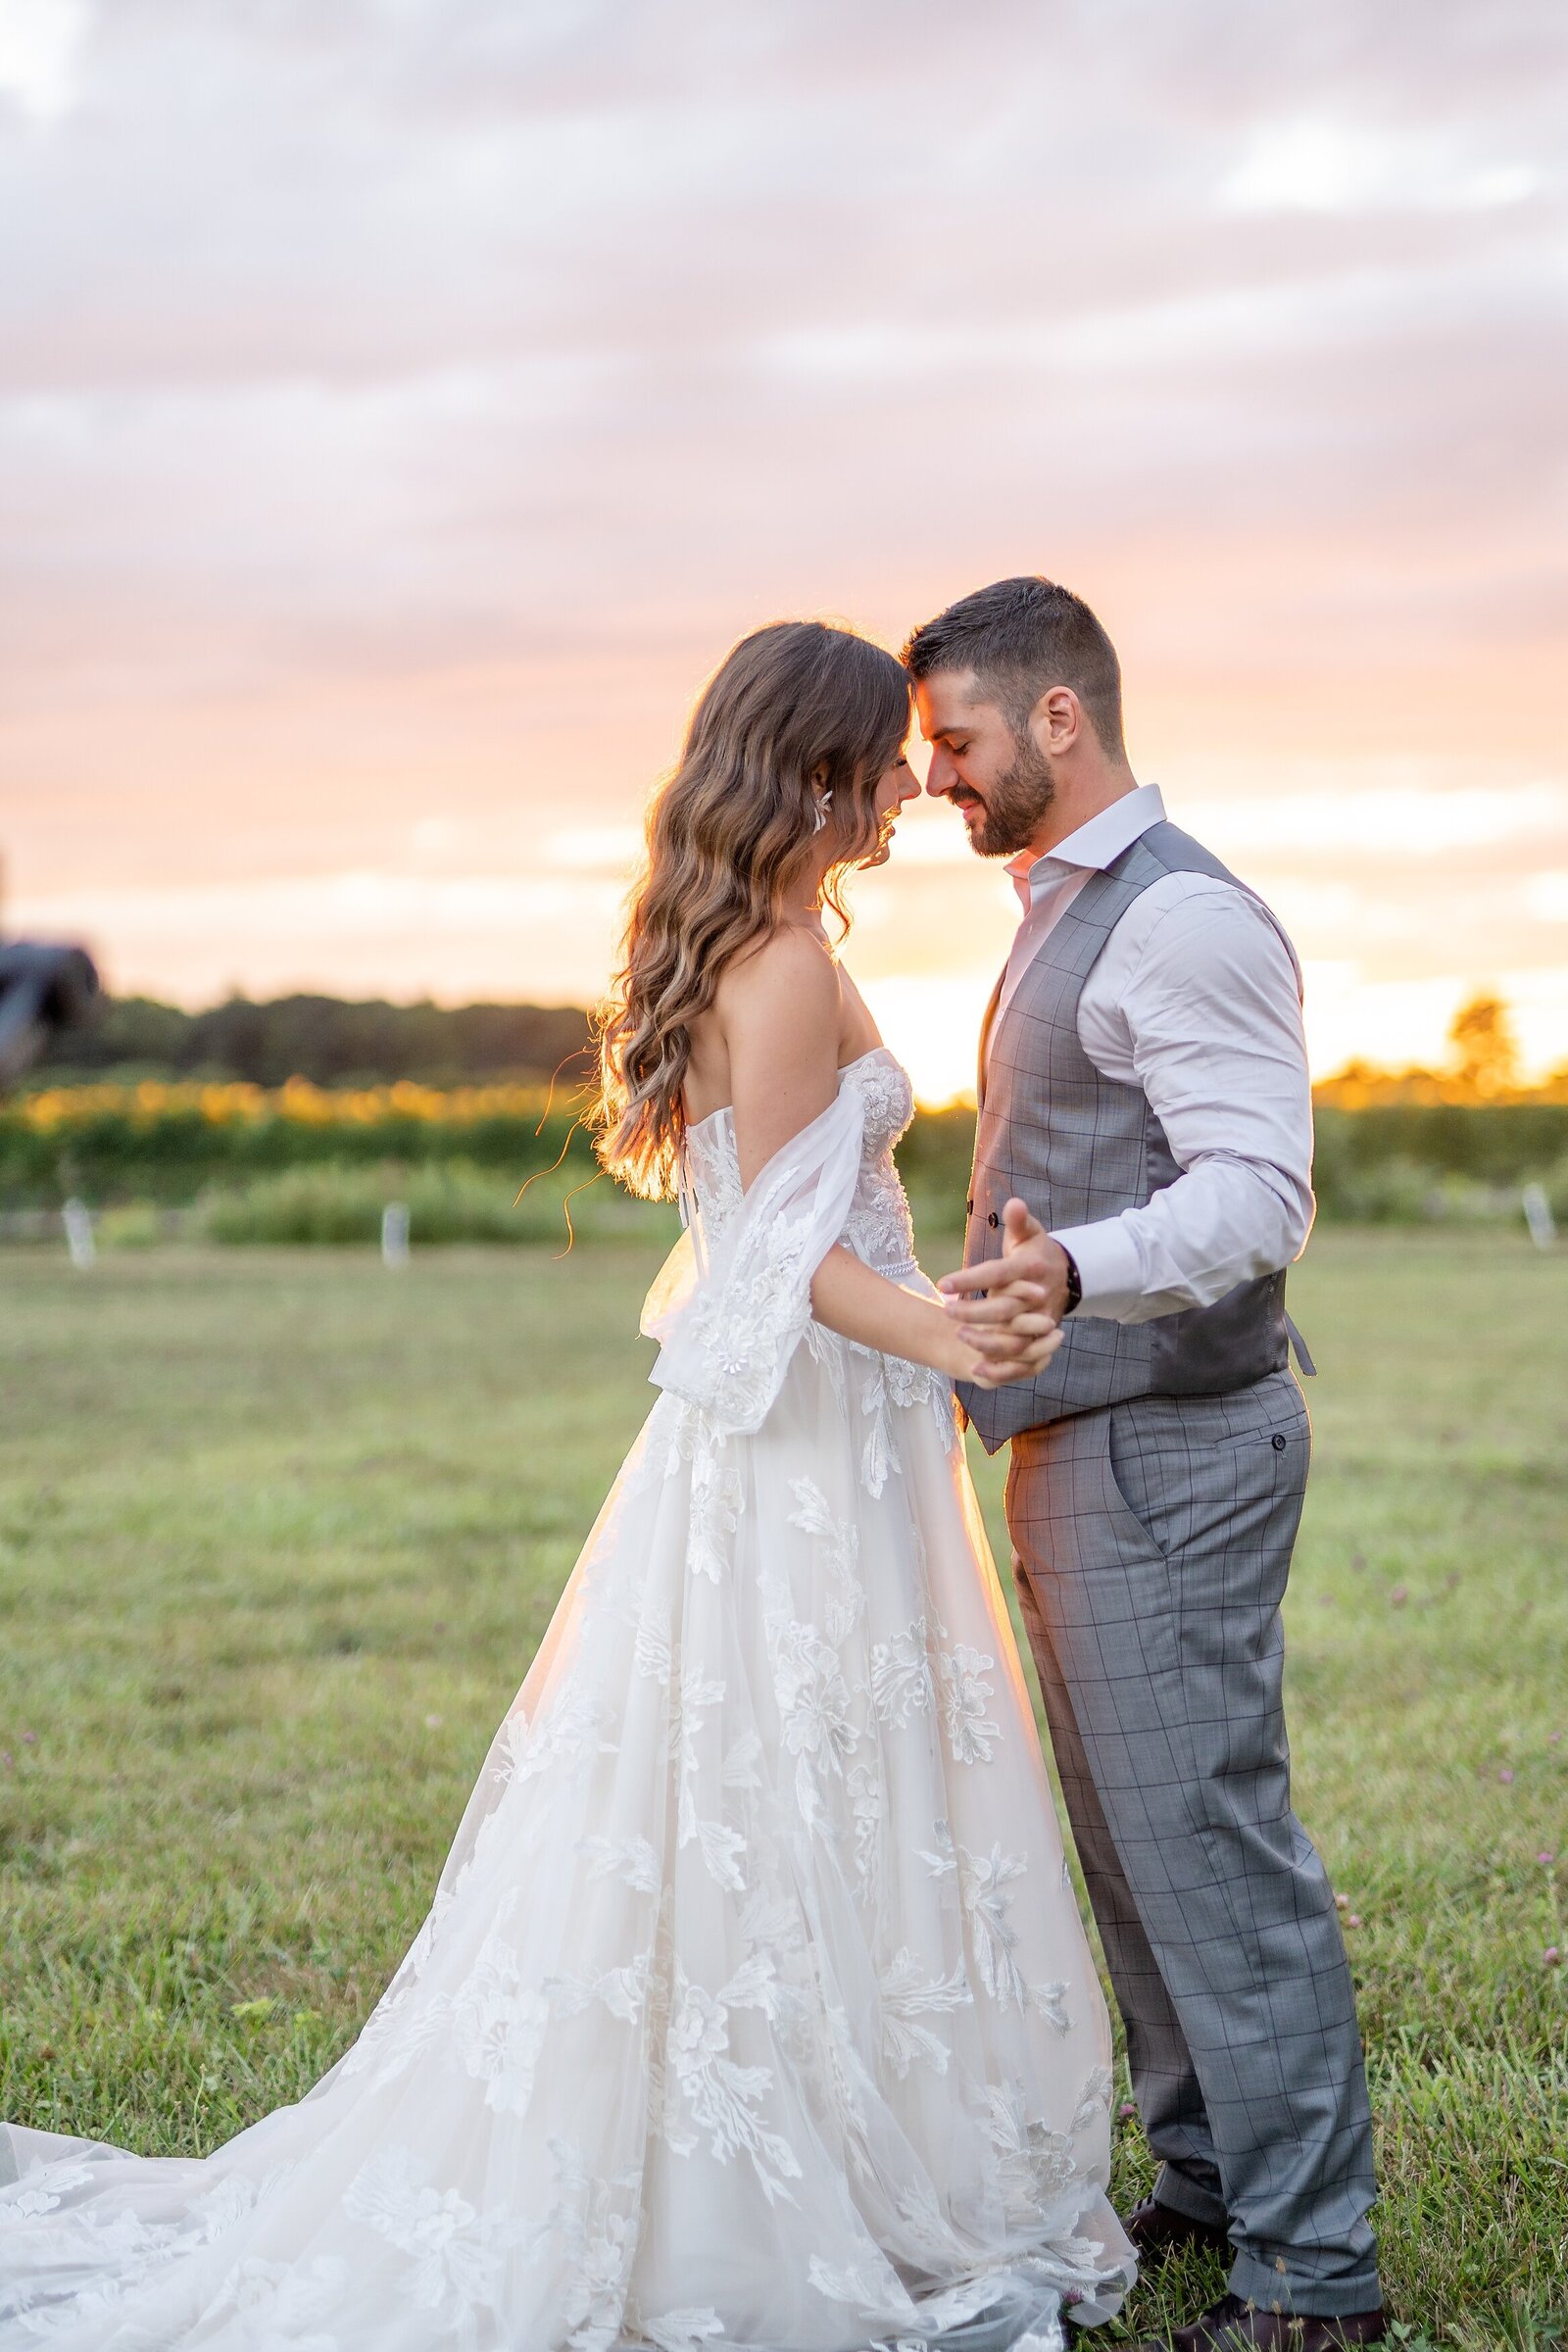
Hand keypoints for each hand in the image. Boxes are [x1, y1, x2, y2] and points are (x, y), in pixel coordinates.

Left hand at [937, 1198, 1073, 1380]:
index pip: (998, 1273)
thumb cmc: (1037, 1253)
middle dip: (974, 1311)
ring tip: (957, 1334)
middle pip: (1004, 1307)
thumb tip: (1015, 1203)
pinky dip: (1001, 1366)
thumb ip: (1020, 1221)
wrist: (1067, 1277)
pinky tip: (975, 1368)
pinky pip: (1022, 1358)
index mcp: (1031, 1268)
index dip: (971, 1278)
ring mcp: (1041, 1320)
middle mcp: (1038, 1296)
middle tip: (944, 1309)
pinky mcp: (1041, 1339)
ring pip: (1014, 1336)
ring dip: (985, 1339)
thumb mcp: (1031, 1234)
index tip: (943, 1282)